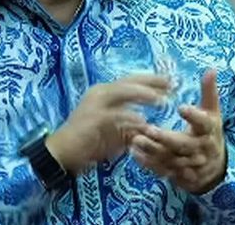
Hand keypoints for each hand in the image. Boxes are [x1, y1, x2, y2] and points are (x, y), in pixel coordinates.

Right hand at [46, 74, 170, 174]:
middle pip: (129, 81)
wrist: (62, 153)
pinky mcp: (93, 117)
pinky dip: (130, 118)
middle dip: (151, 82)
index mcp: (104, 92)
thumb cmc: (88, 142)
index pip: (131, 81)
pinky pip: (116, 115)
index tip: (170, 82)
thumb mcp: (114, 132)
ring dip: (143, 95)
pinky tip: (143, 122)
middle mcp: (100, 92)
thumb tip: (148, 124)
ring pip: (123, 91)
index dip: (151, 81)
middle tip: (171, 84)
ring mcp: (95, 103)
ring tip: (162, 100)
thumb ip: (129, 125)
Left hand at [129, 69, 225, 193]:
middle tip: (149, 129)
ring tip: (136, 140)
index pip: (203, 123)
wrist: (214, 166)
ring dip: (153, 151)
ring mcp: (189, 164)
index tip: (181, 107)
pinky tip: (134, 153)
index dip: (194, 116)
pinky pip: (163, 170)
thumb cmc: (208, 131)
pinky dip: (148, 163)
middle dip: (166, 139)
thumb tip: (211, 69)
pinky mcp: (178, 174)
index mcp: (208, 130)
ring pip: (171, 159)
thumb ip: (209, 92)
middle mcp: (200, 149)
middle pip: (184, 145)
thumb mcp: (212, 111)